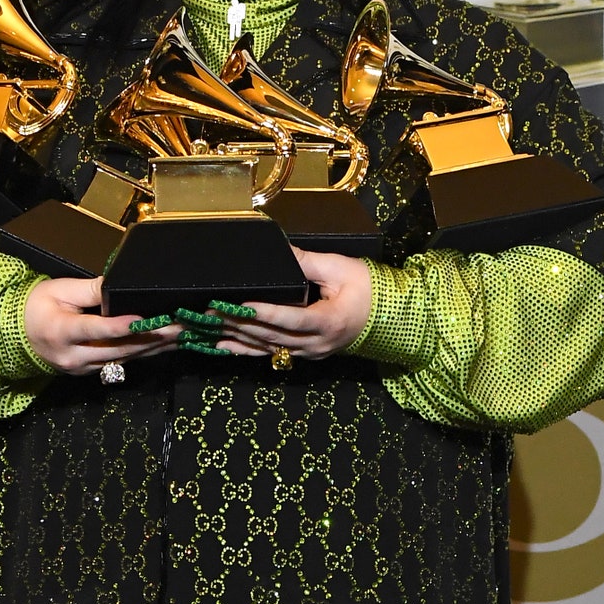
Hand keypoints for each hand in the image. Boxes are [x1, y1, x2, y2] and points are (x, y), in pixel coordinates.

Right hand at [21, 273, 180, 375]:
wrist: (17, 335)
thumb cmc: (36, 307)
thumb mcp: (59, 290)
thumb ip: (90, 289)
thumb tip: (119, 285)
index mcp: (61, 331)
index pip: (96, 330)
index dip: (121, 326)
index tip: (146, 321)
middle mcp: (73, 356)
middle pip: (118, 349)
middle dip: (152, 338)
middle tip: (180, 327)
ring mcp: (82, 368)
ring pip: (123, 359)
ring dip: (154, 348)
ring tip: (180, 336)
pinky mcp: (90, 372)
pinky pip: (120, 363)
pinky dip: (142, 353)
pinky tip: (162, 346)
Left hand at [211, 248, 373, 362]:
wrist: (391, 315)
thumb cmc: (369, 289)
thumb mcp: (340, 268)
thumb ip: (307, 262)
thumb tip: (280, 249)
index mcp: (328, 321)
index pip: (290, 319)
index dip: (264, 313)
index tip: (239, 305)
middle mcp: (318, 343)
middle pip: (274, 336)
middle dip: (241, 324)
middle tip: (212, 312)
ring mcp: (313, 352)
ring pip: (271, 348)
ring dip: (240, 339)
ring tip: (212, 330)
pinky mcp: (309, 353)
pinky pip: (275, 354)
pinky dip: (250, 351)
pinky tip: (228, 348)